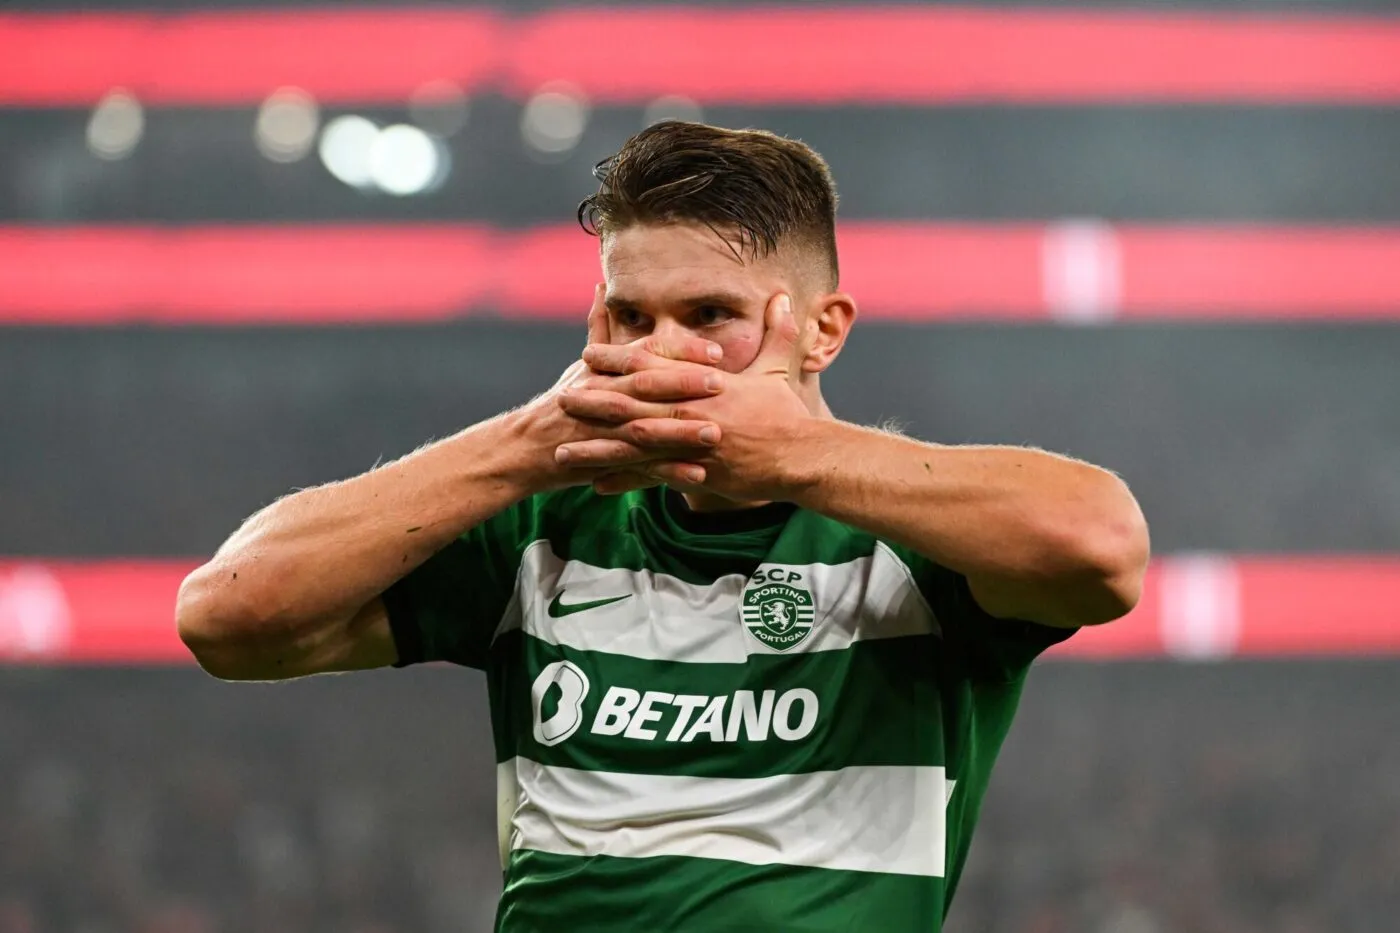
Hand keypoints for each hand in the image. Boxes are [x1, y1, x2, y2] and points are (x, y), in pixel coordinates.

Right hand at [512, 286, 724, 491]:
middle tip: (721, 383)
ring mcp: (602, 430)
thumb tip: (603, 287)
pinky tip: (697, 475)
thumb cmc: (560, 404)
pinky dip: (667, 472)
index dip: (680, 352)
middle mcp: (604, 396)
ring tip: (715, 433)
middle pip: (645, 386)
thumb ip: (599, 328)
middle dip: (683, 384)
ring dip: (680, 432)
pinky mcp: (604, 462)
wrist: (524, 448)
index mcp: (605, 371)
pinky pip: (639, 470)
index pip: (645, 354)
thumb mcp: (581, 366)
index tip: (716, 352)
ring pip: (645, 428)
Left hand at [557, 293, 812, 500]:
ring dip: (596, 446)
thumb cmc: (788, 414)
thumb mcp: (780, 368)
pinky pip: (651, 478)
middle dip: (594, 400)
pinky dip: (623, 481)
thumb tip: (785, 298)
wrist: (801, 457)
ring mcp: (690, 444)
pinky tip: (595, 485)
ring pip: (634, 444)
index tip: (587, 352)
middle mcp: (690, 411)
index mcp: (703, 383)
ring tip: (563, 448)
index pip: (652, 364)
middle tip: (560, 396)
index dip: (617, 357)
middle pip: (632, 402)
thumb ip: (777, 333)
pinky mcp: (695, 473)